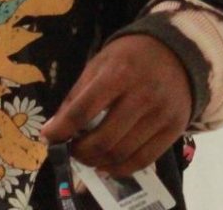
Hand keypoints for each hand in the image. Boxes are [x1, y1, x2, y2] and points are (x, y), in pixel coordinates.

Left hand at [40, 35, 192, 177]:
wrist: (175, 52)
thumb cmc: (129, 57)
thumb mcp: (99, 64)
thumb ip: (78, 95)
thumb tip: (54, 129)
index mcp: (118, 73)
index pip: (83, 109)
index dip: (62, 129)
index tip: (47, 138)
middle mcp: (141, 96)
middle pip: (103, 139)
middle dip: (80, 152)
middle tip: (71, 151)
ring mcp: (160, 115)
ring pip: (122, 153)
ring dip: (98, 163)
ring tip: (87, 158)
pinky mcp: (174, 130)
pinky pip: (144, 160)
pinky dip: (121, 169)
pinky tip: (108, 166)